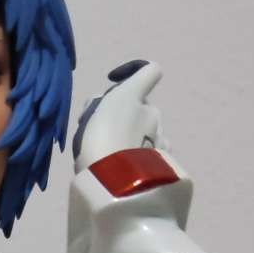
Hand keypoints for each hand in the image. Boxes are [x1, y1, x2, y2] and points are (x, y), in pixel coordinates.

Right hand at [72, 59, 165, 174]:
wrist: (116, 182)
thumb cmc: (99, 142)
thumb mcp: (90, 116)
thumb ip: (98, 104)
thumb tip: (104, 106)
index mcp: (134, 96)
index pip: (150, 70)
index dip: (133, 71)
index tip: (114, 84)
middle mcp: (152, 112)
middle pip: (141, 105)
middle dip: (125, 114)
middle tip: (104, 133)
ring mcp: (160, 137)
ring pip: (147, 129)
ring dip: (134, 135)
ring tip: (116, 156)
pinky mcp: (163, 161)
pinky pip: (153, 150)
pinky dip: (143, 154)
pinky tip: (129, 167)